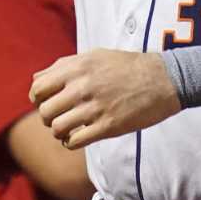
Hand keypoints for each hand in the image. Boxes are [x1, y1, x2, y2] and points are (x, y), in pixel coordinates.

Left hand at [30, 49, 181, 149]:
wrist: (164, 79)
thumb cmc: (127, 67)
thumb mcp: (93, 56)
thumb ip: (63, 66)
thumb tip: (36, 79)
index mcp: (76, 68)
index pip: (37, 89)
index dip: (38, 100)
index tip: (47, 103)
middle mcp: (82, 87)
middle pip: (45, 111)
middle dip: (47, 118)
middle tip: (59, 118)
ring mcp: (94, 108)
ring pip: (57, 128)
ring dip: (59, 132)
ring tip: (68, 129)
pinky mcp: (108, 126)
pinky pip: (74, 142)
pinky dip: (71, 143)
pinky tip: (78, 138)